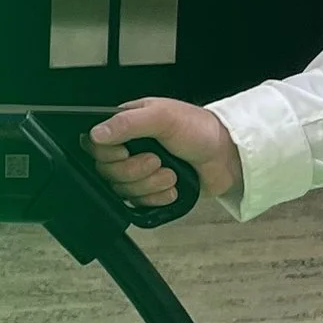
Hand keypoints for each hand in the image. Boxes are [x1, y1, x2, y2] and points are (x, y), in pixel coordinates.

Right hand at [89, 97, 240, 209]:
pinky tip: (172, 187)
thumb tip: (97, 133)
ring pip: (122, 190)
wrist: (227, 157)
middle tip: (157, 160)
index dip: (107, 154)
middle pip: (107, 171)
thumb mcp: (163, 117)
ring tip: (170, 174)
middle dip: (135, 171)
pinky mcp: (150, 190)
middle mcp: (129, 147)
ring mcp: (139, 171)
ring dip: (149, 185)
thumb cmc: (200, 130)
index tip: (125, 152)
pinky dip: (156, 198)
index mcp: (127, 124)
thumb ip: (128, 123)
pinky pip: (138, 204)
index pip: (95, 144)